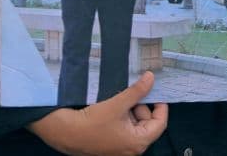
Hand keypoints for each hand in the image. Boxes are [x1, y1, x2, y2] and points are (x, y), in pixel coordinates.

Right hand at [29, 72, 167, 155]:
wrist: (65, 132)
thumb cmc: (91, 122)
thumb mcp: (118, 104)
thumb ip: (137, 91)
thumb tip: (151, 78)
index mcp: (138, 143)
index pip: (160, 124)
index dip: (160, 106)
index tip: (156, 93)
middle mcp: (132, 149)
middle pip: (148, 124)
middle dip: (142, 107)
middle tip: (133, 94)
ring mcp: (121, 148)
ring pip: (136, 125)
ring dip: (131, 111)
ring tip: (120, 101)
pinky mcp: (112, 145)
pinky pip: (125, 129)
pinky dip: (123, 117)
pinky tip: (114, 108)